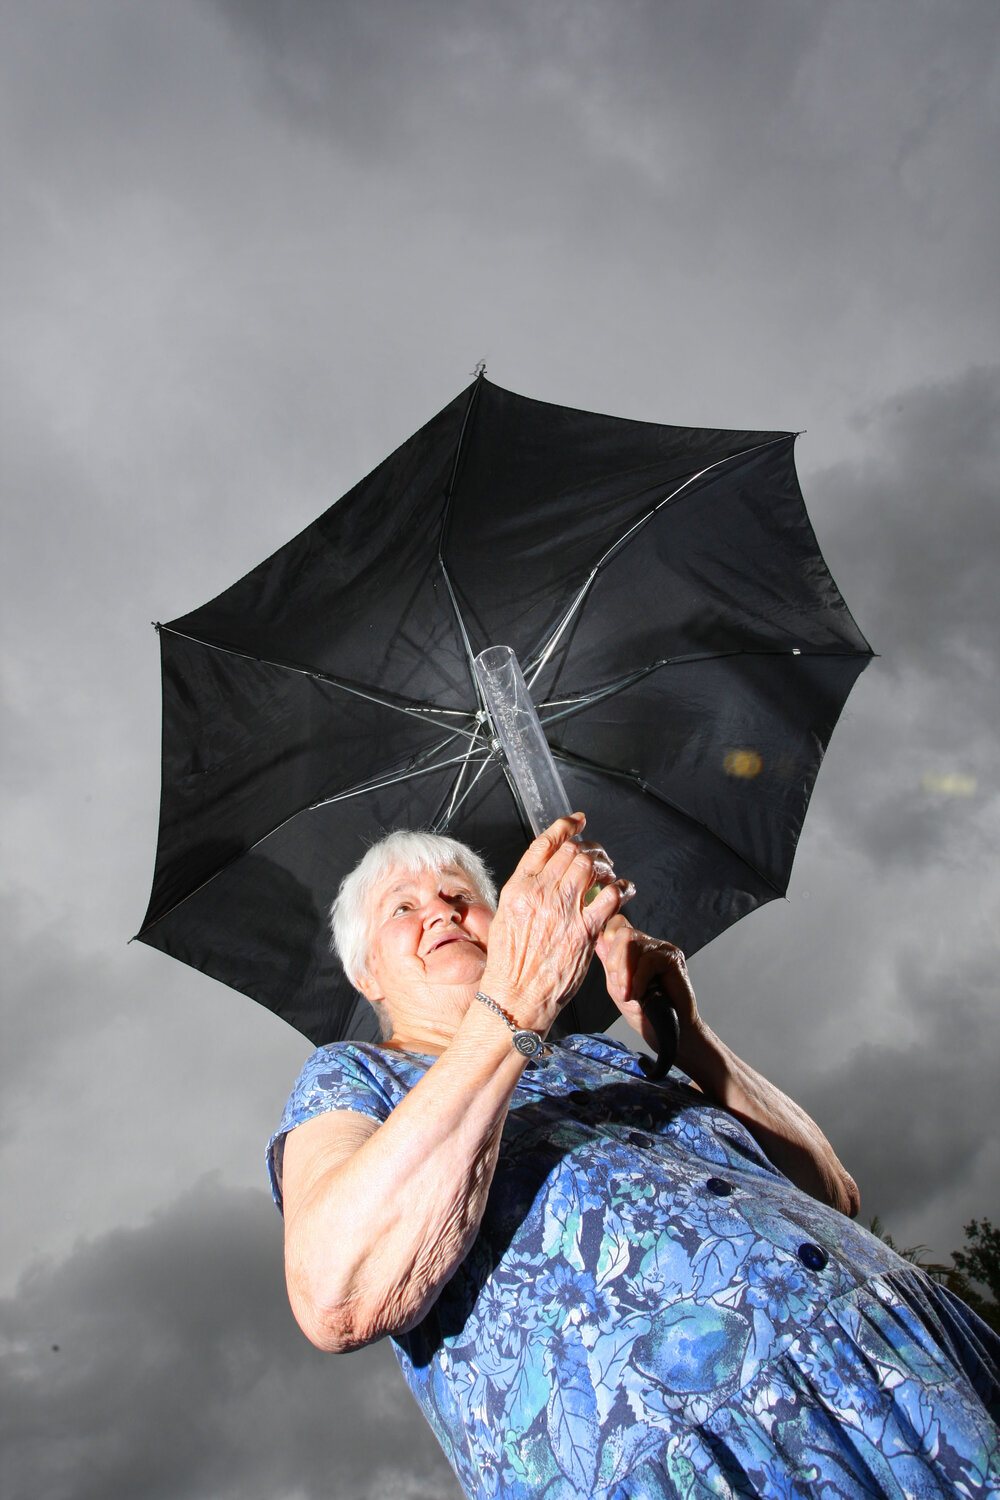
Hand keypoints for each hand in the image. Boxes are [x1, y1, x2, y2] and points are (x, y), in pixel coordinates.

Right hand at [480, 813, 633, 1031]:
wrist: (516, 997)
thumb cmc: (509, 964)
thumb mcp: (505, 917)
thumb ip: (525, 892)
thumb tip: (543, 874)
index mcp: (519, 888)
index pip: (545, 843)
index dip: (565, 826)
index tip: (577, 821)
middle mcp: (540, 894)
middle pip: (572, 851)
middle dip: (589, 848)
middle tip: (597, 856)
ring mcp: (563, 911)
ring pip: (591, 867)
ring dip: (605, 865)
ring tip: (609, 873)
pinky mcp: (584, 931)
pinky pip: (609, 897)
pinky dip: (621, 888)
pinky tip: (624, 890)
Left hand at [596, 916, 699, 1051]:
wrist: (667, 1031)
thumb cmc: (644, 1011)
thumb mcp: (617, 986)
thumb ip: (609, 962)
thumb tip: (598, 938)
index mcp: (633, 947)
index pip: (615, 924)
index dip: (606, 940)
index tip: (609, 971)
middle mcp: (648, 943)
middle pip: (621, 932)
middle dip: (614, 962)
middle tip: (620, 988)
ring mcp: (662, 948)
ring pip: (631, 941)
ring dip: (625, 972)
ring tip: (629, 995)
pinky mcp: (673, 958)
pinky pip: (648, 959)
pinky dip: (638, 979)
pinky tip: (640, 994)